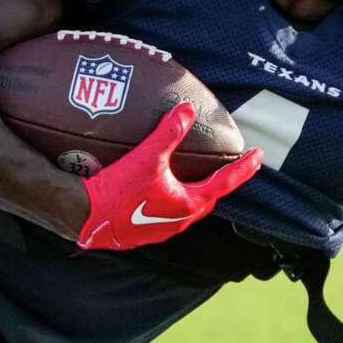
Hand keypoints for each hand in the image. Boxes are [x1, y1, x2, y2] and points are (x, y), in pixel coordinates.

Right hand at [77, 102, 262, 250]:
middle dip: (219, 183)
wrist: (82, 217)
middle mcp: (177, 222)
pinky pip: (165, 213)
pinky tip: (158, 190)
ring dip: (193, 193)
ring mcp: (159, 231)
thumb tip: (187, 109)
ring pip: (185, 209)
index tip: (259, 155)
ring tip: (193, 176)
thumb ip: (168, 133)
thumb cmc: (116, 190)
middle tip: (229, 168)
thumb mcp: (146, 157)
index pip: (224, 183)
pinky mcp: (141, 233)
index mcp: (186, 204)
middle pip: (206, 200)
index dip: (244, 169)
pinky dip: (171, 199)